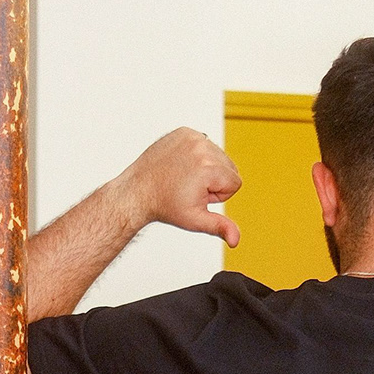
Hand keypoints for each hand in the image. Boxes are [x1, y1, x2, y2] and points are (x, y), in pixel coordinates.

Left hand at [121, 127, 241, 247]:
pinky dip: (196, 155)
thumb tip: (235, 241)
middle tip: (190, 187)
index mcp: (208, 167)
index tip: (197, 196)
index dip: (218, 195)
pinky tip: (181, 165)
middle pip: (230, 167)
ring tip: (185, 177)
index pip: (236, 182)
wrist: (138, 191)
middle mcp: (201, 147)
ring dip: (206, 168)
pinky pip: (205, 144)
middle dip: (214, 181)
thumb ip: (220, 227)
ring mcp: (191, 137)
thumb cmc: (165, 205)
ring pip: (219, 155)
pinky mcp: (184, 132)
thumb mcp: (195, 220)